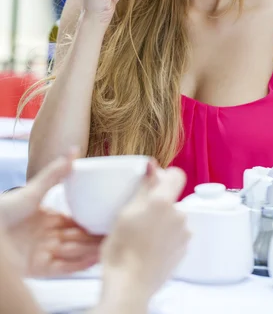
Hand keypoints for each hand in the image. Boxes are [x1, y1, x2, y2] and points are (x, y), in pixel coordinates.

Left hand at [0, 154, 100, 277]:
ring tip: (110, 245)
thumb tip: (74, 151)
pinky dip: (79, 264)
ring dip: (90, 250)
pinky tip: (94, 259)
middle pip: (77, 238)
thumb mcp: (33, 189)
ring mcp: (43, 252)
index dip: (91, 221)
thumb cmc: (4, 209)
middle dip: (95, 237)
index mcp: (47, 219)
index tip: (108, 218)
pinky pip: (63, 268)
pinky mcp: (38, 268)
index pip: (75, 222)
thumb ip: (55, 173)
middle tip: (115, 233)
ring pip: (73, 253)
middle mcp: (47, 236)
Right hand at [101, 162, 188, 302]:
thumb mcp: (125, 213)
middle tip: (139, 216)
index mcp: (163, 202)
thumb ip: (144, 187)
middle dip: (159, 203)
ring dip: (163, 221)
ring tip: (143, 235)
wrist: (129, 286)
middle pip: (172, 198)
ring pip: (174, 217)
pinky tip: (150, 247)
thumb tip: (153, 165)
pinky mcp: (184, 249)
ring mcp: (184, 233)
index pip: (177, 174)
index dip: (166, 176)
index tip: (153, 183)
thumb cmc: (121, 249)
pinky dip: (166, 236)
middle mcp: (179, 215)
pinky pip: (176, 234)